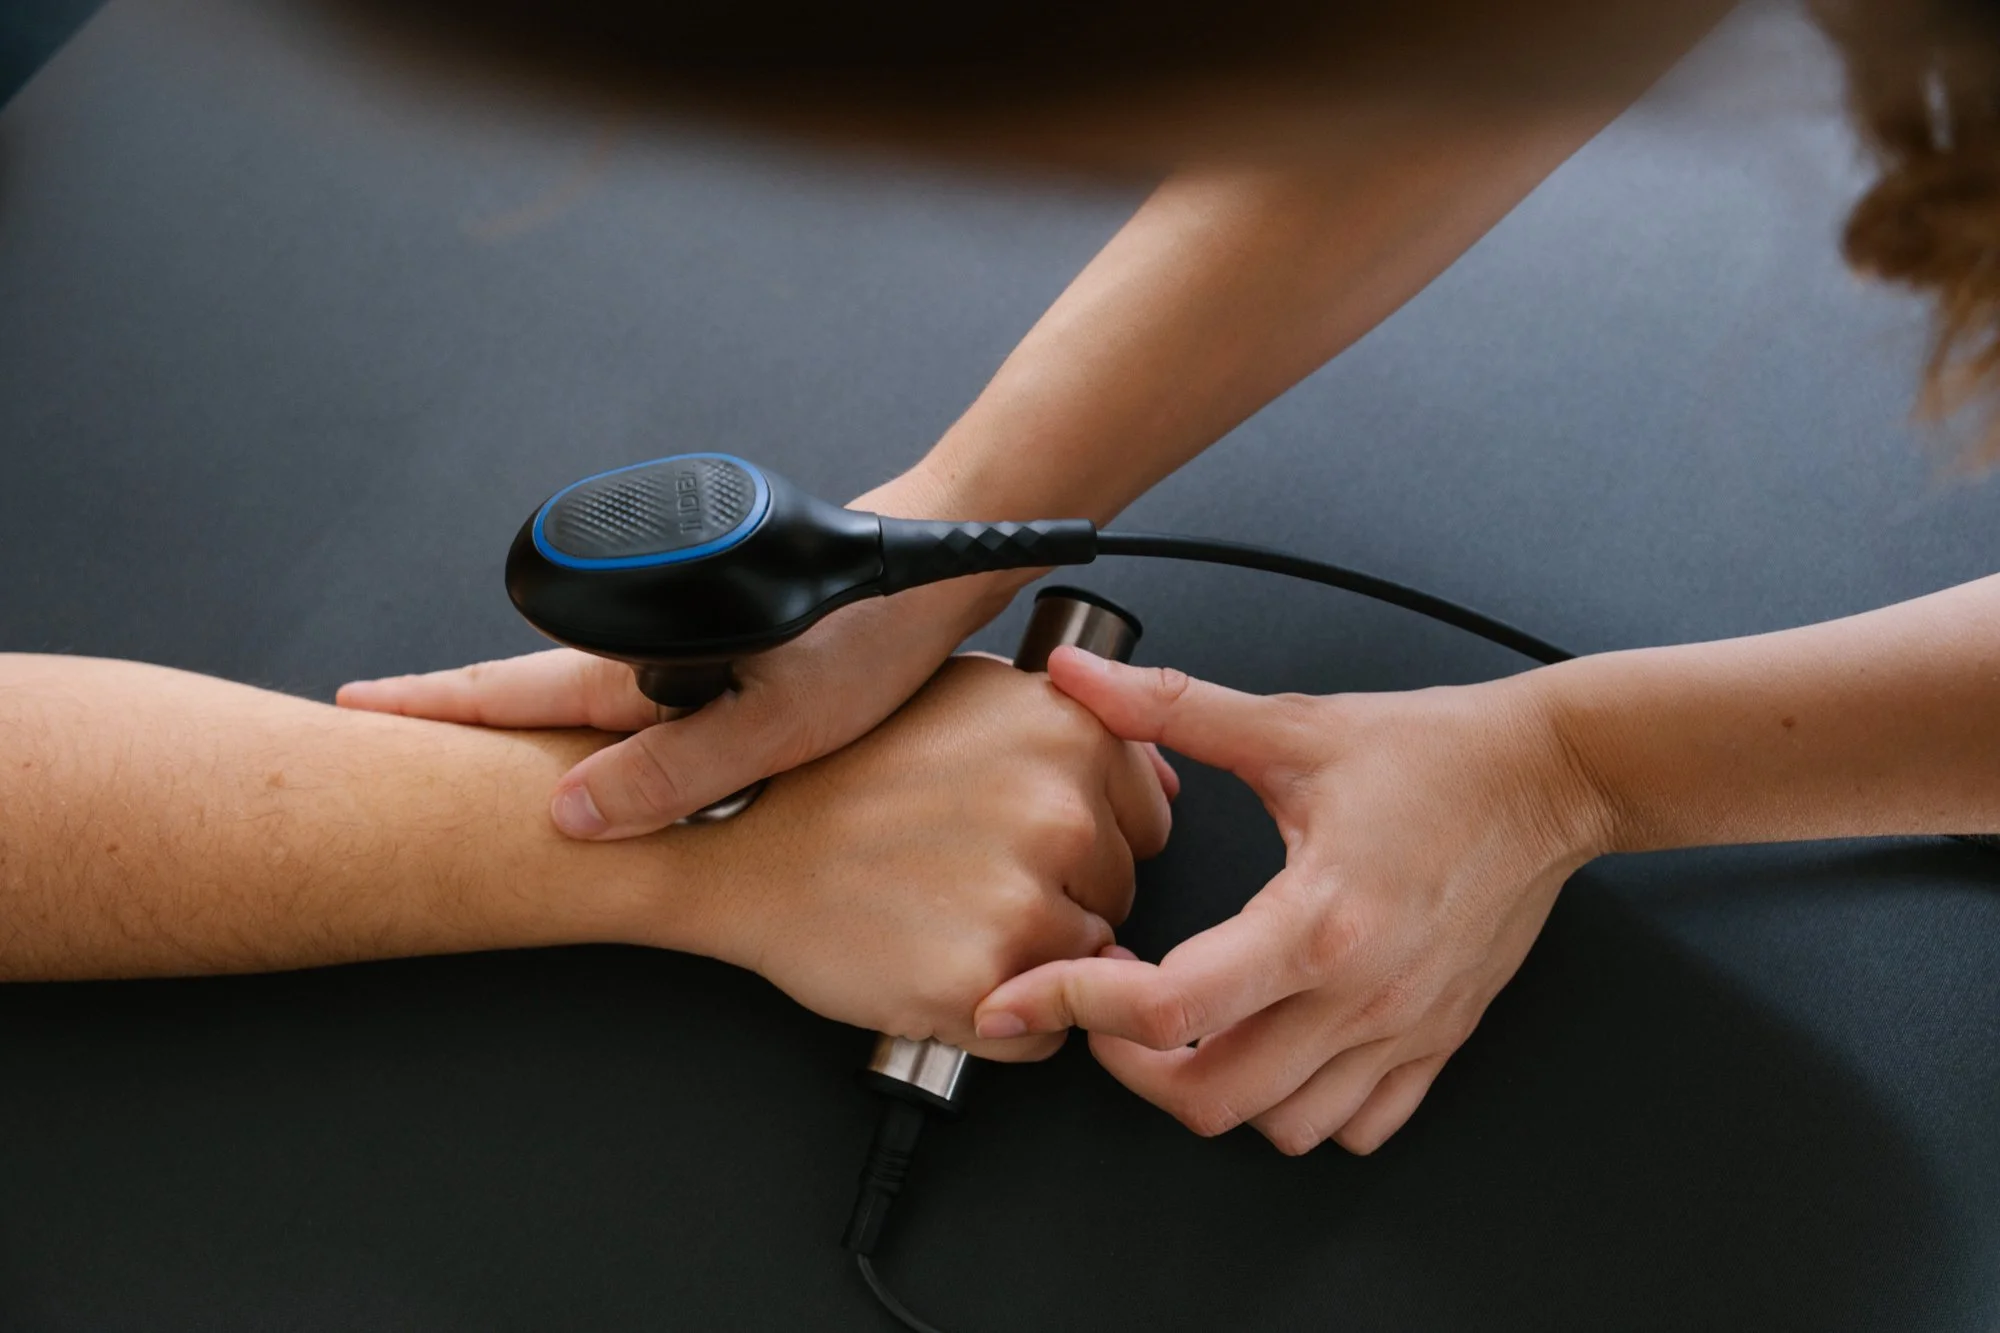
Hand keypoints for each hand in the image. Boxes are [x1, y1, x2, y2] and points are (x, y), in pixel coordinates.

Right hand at [337, 468, 1022, 839]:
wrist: (930, 570)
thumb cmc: (868, 636)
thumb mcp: (774, 723)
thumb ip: (675, 770)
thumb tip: (570, 816)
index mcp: (645, 659)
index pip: (511, 688)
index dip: (431, 706)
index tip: (354, 710)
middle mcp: (651, 643)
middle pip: (532, 689)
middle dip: (459, 716)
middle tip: (386, 740)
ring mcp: (680, 637)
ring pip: (584, 695)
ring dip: (529, 723)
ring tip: (471, 759)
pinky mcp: (718, 643)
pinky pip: (636, 693)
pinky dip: (598, 721)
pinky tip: (608, 756)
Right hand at [682, 655, 1172, 1059]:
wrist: (741, 847)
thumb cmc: (843, 774)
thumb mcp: (967, 698)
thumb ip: (1070, 730)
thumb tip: (1161, 783)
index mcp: (1070, 730)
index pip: (1148, 822)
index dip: (1084, 840)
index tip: (1012, 836)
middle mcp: (1061, 808)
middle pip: (1121, 894)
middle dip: (1060, 899)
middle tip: (965, 876)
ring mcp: (1027, 898)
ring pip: (1090, 967)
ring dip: (1035, 963)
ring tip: (946, 918)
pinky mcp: (987, 981)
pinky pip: (1047, 1034)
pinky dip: (1004, 1022)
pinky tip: (940, 966)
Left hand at [973, 648, 1608, 1150]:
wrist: (1553, 774)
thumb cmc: (1434, 750)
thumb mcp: (1292, 724)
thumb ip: (1171, 705)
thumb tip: (1077, 675)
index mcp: (1318, 919)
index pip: (1170, 1006)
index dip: (1075, 1005)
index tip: (1024, 993)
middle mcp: (1360, 993)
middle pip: (1212, 1097)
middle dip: (1128, 1067)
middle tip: (1102, 1012)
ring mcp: (1403, 1029)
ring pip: (1282, 1127)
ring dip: (1213, 1093)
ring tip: (1183, 1031)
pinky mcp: (1436, 1040)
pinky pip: (1360, 1126)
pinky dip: (1301, 1110)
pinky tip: (1271, 1051)